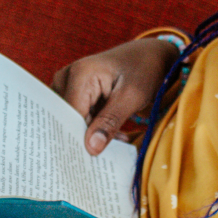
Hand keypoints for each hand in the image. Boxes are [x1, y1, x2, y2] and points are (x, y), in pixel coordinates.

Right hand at [51, 37, 180, 154]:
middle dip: (84, 140)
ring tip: (114, 146)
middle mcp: (67, 77)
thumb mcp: (132, 96)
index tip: (89, 162)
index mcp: (79, 74)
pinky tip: (114, 138)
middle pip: (67, 119)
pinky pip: (79, 117)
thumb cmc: (145, 69)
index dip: (77, 140)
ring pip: (73, 121)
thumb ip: (111, 121)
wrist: (150, 55)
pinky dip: (95, 129)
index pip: (70, 117)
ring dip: (92, 135)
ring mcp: (69, 84)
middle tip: (103, 161)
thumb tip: (91, 148)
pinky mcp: (76, 92)